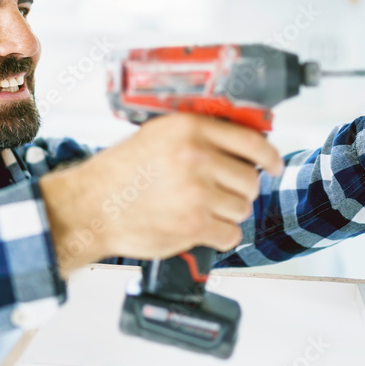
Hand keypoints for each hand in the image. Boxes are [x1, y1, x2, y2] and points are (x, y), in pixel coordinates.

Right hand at [39, 113, 283, 276]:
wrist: (91, 207)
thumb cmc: (119, 173)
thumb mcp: (157, 135)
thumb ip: (197, 136)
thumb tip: (239, 145)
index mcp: (190, 129)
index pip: (251, 141)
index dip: (269, 156)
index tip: (273, 165)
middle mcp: (197, 157)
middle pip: (250, 179)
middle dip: (239, 189)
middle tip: (219, 192)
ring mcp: (197, 193)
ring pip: (242, 208)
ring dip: (228, 213)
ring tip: (201, 209)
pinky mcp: (194, 225)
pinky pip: (230, 234)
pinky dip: (220, 235)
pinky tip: (200, 228)